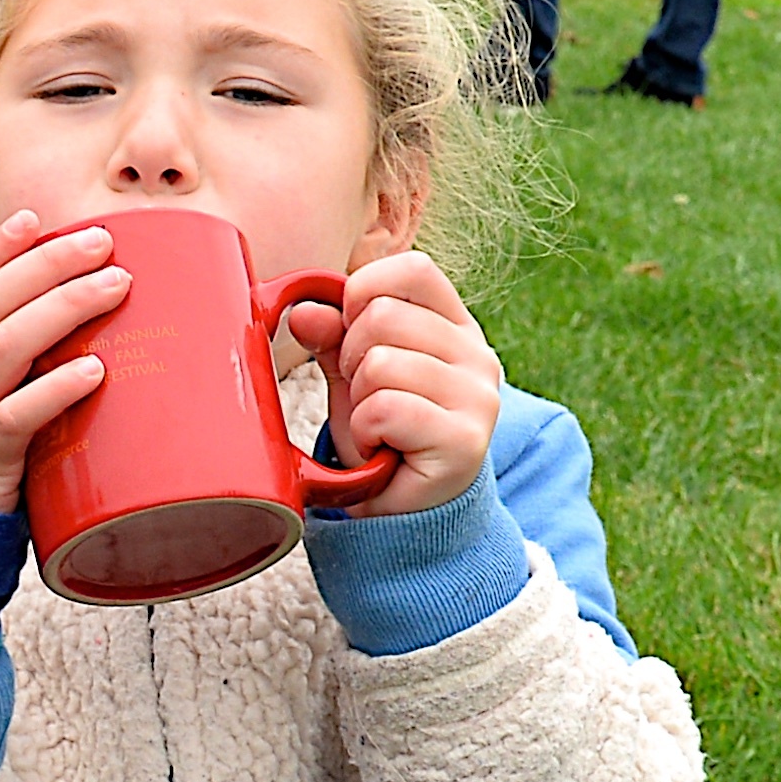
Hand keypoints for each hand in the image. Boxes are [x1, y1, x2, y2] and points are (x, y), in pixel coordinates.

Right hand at [0, 208, 129, 511]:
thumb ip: (31, 366)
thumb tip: (103, 325)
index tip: (36, 218)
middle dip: (47, 265)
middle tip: (102, 243)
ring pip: (3, 348)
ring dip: (62, 309)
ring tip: (115, 286)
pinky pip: (15, 417)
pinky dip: (55, 389)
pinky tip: (94, 371)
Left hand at [276, 251, 500, 519]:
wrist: (406, 512)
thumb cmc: (382, 436)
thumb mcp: (352, 377)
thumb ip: (333, 337)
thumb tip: (304, 310)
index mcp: (454, 326)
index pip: (411, 269)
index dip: (363, 295)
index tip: (353, 339)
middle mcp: (476, 354)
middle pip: (381, 316)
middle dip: (351, 360)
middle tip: (366, 400)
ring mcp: (477, 396)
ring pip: (378, 363)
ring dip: (357, 403)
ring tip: (376, 428)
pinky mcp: (464, 439)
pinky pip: (384, 409)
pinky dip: (365, 432)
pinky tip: (382, 449)